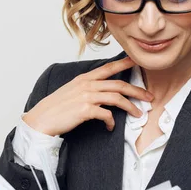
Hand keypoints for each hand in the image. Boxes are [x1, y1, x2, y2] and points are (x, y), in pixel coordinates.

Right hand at [23, 56, 152, 135]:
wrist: (40, 119)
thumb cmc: (54, 108)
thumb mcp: (70, 91)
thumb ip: (86, 88)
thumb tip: (101, 92)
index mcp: (84, 79)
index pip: (108, 68)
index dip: (124, 64)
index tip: (137, 62)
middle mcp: (86, 85)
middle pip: (119, 84)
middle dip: (137, 90)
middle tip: (149, 97)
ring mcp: (86, 97)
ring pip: (116, 98)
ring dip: (130, 107)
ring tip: (138, 114)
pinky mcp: (85, 110)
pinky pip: (106, 114)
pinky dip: (111, 121)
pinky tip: (110, 127)